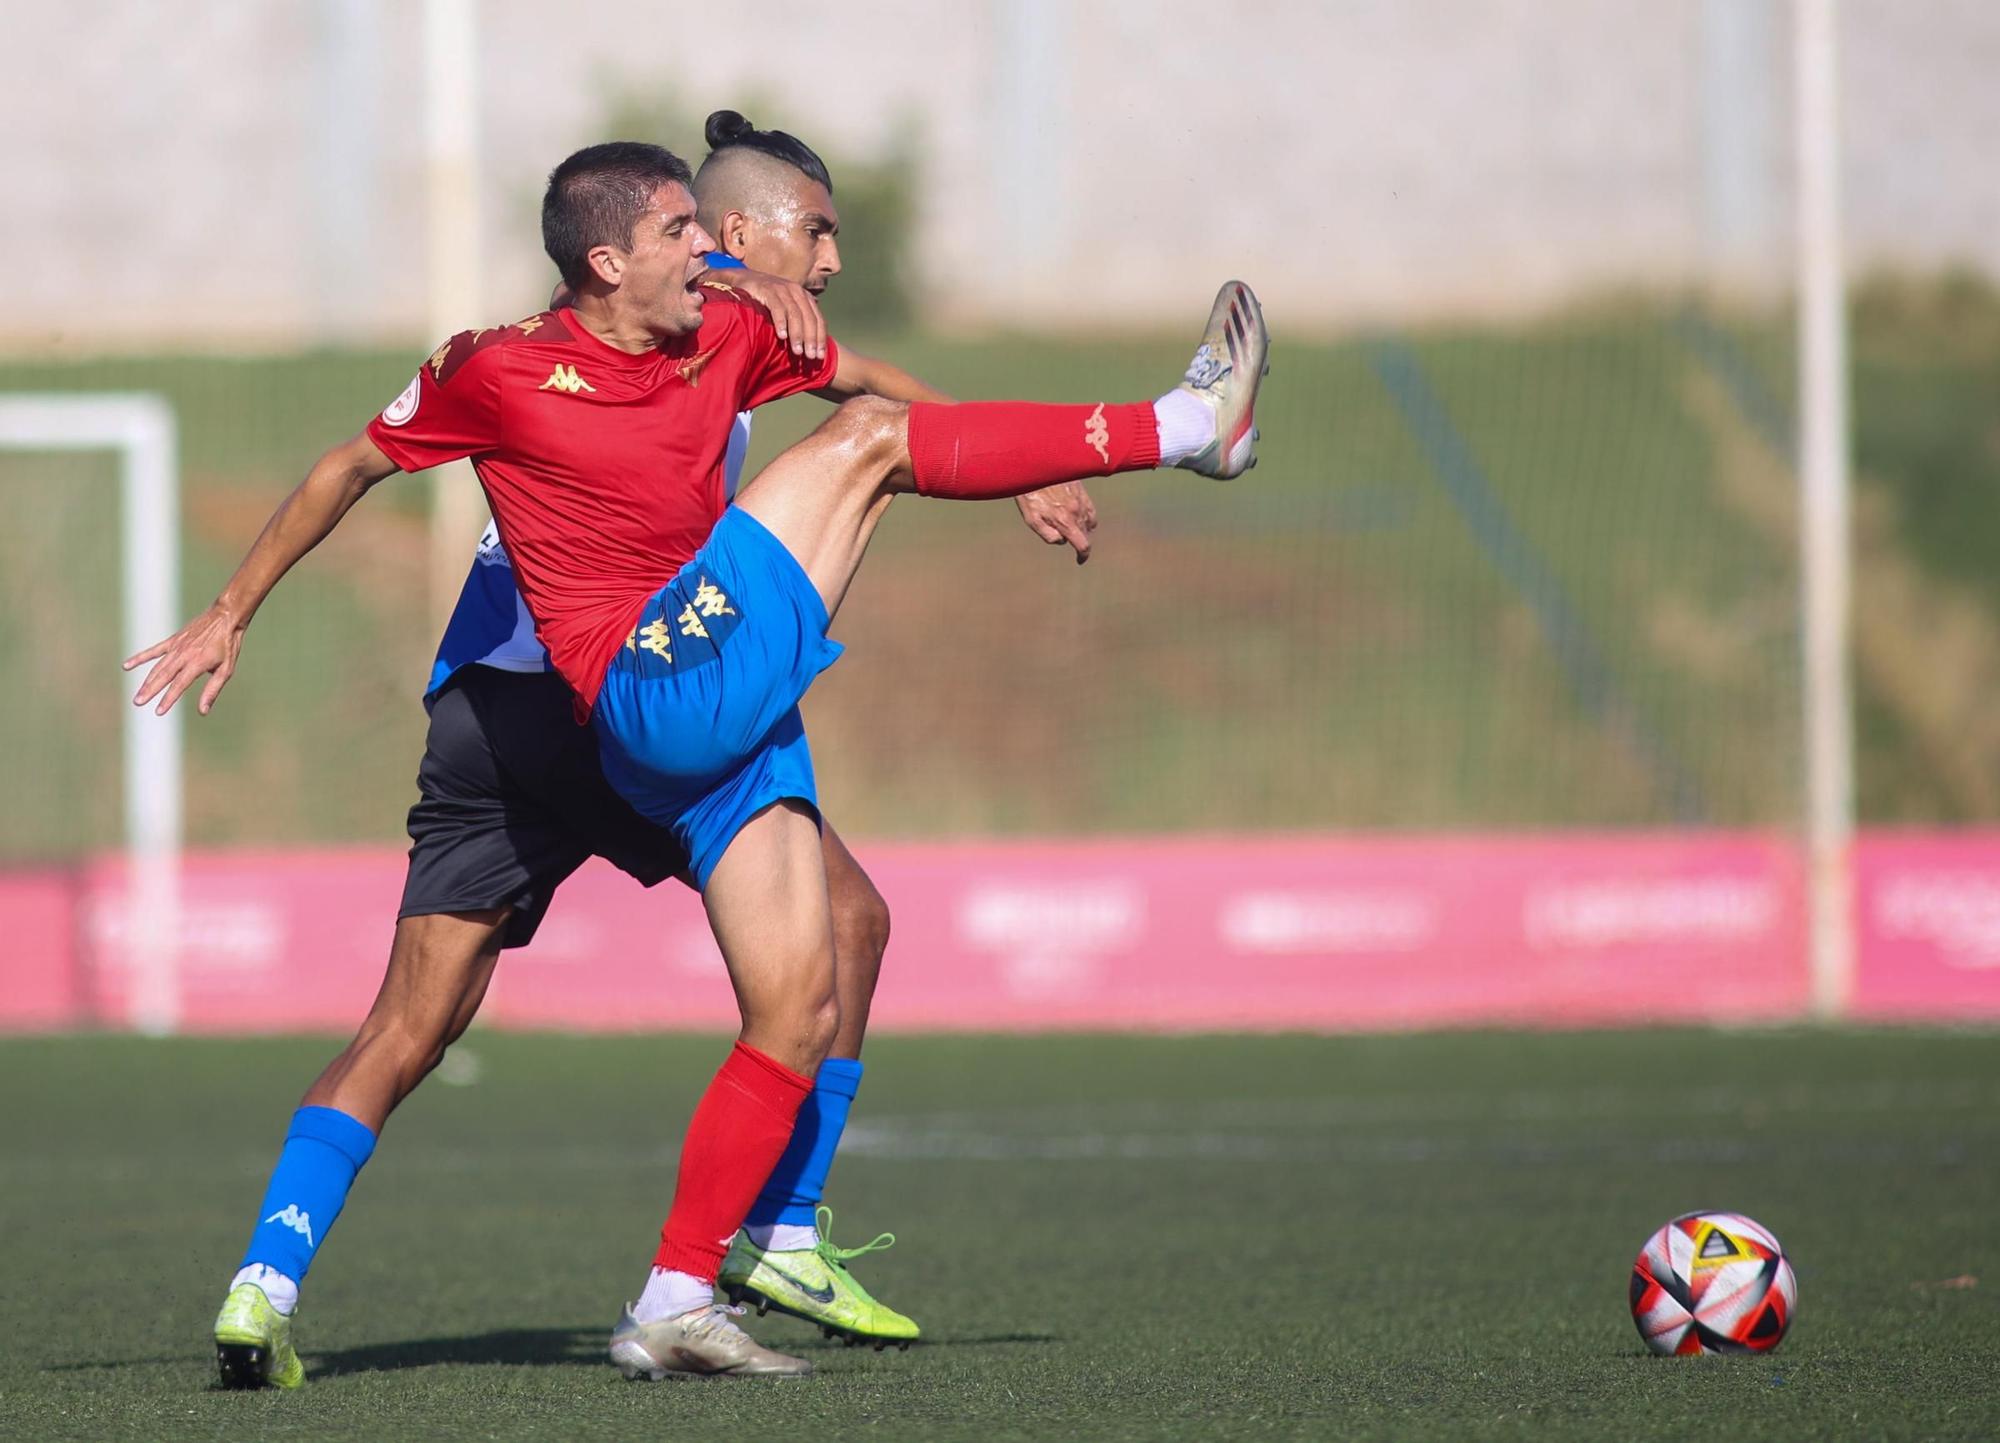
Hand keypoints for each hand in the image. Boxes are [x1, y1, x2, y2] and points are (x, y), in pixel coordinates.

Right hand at [123, 602, 246, 715]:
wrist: (225, 617)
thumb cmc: (228, 645)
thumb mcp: (226, 669)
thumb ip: (212, 690)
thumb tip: (203, 711)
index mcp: (198, 663)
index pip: (179, 685)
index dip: (168, 698)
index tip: (158, 711)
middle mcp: (184, 655)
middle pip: (163, 676)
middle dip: (150, 690)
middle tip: (137, 702)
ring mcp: (176, 647)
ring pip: (158, 667)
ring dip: (147, 681)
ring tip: (138, 695)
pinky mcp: (173, 640)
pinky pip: (154, 650)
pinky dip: (140, 658)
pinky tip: (127, 665)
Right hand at [719, 267, 826, 361]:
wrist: (746, 280)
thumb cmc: (768, 300)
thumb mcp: (787, 309)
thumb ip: (799, 322)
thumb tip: (811, 347)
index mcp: (805, 297)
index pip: (818, 319)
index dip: (820, 338)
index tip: (820, 357)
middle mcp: (796, 291)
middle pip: (809, 318)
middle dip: (811, 339)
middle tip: (810, 357)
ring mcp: (782, 289)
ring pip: (795, 314)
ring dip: (797, 334)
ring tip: (797, 351)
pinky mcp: (767, 290)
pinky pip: (777, 307)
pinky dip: (781, 322)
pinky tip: (782, 336)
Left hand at [1015, 481, 1098, 563]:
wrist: (1035, 466)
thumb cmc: (1028, 493)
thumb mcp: (1032, 519)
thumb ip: (1048, 534)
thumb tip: (1062, 541)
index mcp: (1065, 521)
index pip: (1083, 544)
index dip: (1083, 555)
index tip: (1080, 560)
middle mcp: (1076, 511)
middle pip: (1087, 534)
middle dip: (1081, 542)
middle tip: (1074, 546)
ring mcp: (1080, 500)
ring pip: (1090, 522)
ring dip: (1085, 530)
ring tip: (1075, 531)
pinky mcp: (1081, 490)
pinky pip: (1090, 509)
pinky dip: (1088, 516)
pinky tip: (1080, 516)